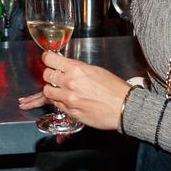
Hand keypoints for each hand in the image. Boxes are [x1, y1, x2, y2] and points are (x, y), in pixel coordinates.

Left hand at [16, 50, 131, 130]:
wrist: (124, 107)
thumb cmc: (114, 89)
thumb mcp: (95, 70)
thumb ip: (76, 68)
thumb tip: (65, 67)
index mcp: (76, 69)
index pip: (49, 59)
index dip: (47, 58)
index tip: (48, 59)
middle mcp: (69, 83)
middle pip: (46, 75)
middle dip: (50, 74)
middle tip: (56, 75)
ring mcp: (68, 98)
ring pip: (47, 91)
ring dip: (51, 89)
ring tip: (60, 89)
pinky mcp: (70, 111)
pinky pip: (56, 104)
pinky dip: (58, 101)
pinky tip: (67, 99)